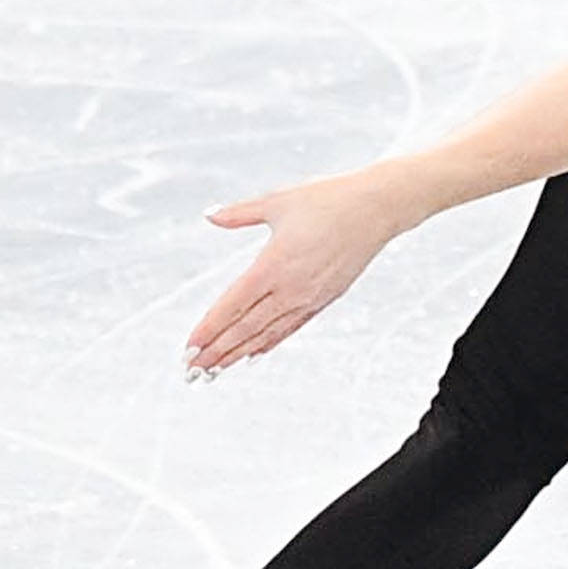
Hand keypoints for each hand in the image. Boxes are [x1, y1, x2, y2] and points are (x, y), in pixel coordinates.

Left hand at [186, 169, 415, 375]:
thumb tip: (210, 216)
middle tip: (192, 369)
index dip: (209, 328)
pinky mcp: (325, 298)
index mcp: (274, 265)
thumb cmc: (329, 199)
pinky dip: (270, 342)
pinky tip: (254, 353)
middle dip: (217, 350)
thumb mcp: (278, 201)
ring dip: (239, 352)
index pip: (233, 305)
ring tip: (216, 368)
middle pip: (246, 327)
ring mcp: (310, 297)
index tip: (189, 347)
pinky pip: (292, 327)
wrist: (378, 208)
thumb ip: (240, 213)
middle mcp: (291, 288)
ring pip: (267, 333)